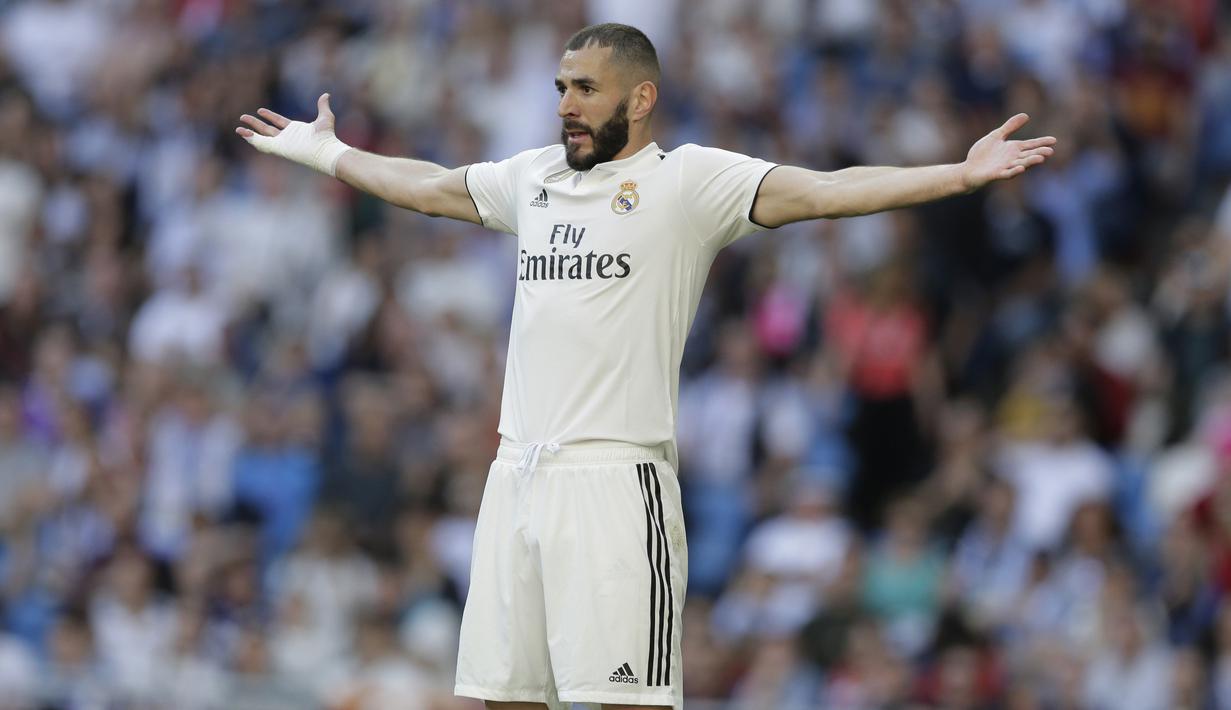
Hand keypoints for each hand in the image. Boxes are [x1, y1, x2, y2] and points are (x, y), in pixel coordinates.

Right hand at [235, 93, 349, 175]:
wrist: (326, 149)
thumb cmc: (327, 136)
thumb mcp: (325, 117)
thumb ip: (322, 106)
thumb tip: (326, 95)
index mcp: (295, 131)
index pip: (278, 122)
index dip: (269, 116)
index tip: (260, 110)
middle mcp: (287, 138)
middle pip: (267, 130)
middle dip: (254, 124)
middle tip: (243, 117)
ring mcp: (282, 143)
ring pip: (262, 137)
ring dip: (250, 133)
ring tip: (238, 128)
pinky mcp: (279, 148)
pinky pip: (262, 144)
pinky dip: (252, 140)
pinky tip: (243, 134)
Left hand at [960, 113, 1055, 190]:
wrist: (968, 169)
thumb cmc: (982, 154)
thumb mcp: (996, 136)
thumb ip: (1010, 127)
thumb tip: (1026, 115)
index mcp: (1013, 149)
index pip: (1030, 145)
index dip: (1042, 142)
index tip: (1054, 140)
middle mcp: (1012, 158)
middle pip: (1028, 155)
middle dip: (1039, 153)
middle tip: (1050, 151)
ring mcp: (1005, 167)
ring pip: (1021, 164)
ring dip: (1030, 162)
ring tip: (1041, 158)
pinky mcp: (996, 174)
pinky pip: (1007, 173)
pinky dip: (1014, 171)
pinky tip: (1021, 168)